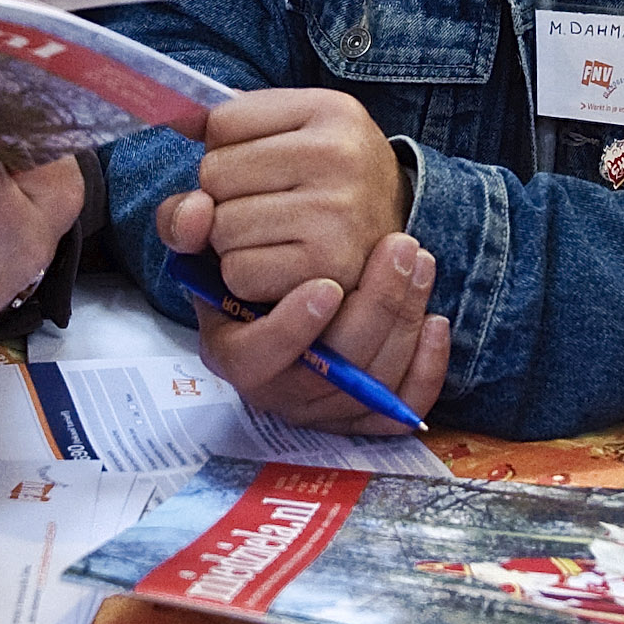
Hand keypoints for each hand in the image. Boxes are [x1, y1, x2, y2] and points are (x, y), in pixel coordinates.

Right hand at [159, 194, 451, 434]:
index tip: (325, 285)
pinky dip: (426, 367)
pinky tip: (437, 321)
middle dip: (375, 308)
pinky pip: (402, 405)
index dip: (290, 330)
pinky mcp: (367, 411)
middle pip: (330, 374)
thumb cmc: (245, 259)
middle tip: (400, 246)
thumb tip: (197, 213)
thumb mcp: (206, 240)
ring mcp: (325, 406)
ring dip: (405, 318)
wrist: (285, 282)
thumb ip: (187, 224)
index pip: (255, 361)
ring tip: (419, 260)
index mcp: (233, 353)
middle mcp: (279, 389)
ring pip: (374, 382)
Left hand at [176, 89, 406, 302]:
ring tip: (276, 233)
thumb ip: (220, 140)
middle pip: (213, 175)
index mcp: (328, 109)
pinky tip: (280, 263)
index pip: (220, 122)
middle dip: (224, 195)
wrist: (396, 233)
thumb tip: (184, 182)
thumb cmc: (327, 179)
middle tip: (270, 202)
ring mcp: (336, 213)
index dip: (226, 147)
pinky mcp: (328, 267)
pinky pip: (238, 273)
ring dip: (231, 240)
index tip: (263, 160)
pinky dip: (246, 276)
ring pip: (219, 228)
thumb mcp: (288, 137)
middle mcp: (337, 155)